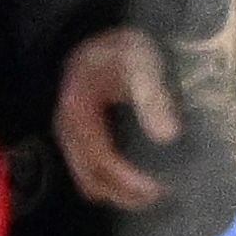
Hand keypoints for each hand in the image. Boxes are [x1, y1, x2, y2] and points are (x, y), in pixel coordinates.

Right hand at [53, 28, 181, 210]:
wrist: (105, 40)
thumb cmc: (124, 49)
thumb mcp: (142, 61)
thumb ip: (152, 96)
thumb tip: (168, 136)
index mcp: (77, 109)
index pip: (100, 159)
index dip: (129, 181)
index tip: (161, 189)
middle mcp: (67, 127)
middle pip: (90, 179)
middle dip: (127, 195)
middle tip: (165, 195)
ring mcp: (71, 136)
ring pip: (89, 181)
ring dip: (122, 194)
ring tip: (158, 194)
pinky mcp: (81, 140)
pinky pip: (92, 173)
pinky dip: (116, 185)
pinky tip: (143, 184)